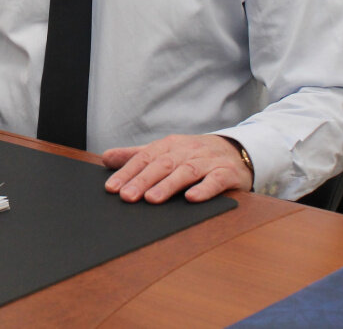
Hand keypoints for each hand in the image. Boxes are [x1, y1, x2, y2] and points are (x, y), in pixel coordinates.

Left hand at [102, 134, 252, 203]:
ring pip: (186, 172)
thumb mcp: (166, 151)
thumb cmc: (195, 154)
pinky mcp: (227, 173)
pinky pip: (215, 181)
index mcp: (170, 145)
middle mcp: (188, 150)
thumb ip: (136, 156)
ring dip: (168, 185)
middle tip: (127, 196)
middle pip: (163, 164)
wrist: (236, 151)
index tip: (112, 187)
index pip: (145, 157)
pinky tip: (191, 198)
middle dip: (143, 180)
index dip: (128, 172)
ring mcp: (208, 161)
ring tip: (152, 198)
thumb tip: (106, 158)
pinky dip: (204, 189)